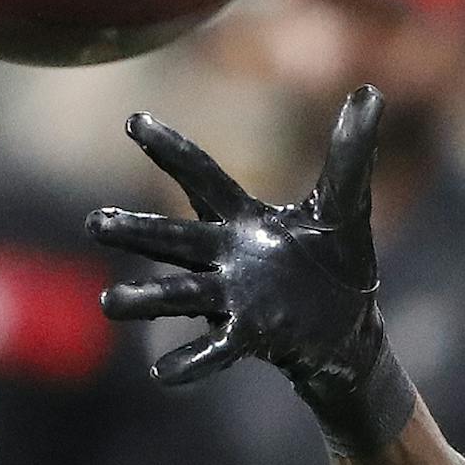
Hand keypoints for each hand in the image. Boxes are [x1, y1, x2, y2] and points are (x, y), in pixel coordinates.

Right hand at [88, 87, 416, 452]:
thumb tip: (370, 90)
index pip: (202, 177)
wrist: (347, 325)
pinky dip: (190, 360)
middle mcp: (226, 256)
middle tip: (94, 223)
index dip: (170, 150)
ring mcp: (233, 298)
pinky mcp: (249, 336)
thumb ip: (350, 151)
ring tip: (111, 303)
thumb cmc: (336, 257)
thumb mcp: (347, 202)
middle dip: (135, 231)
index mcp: (244, 219)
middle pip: (173, 239)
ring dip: (146, 298)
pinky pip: (214, 349)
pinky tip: (161, 374)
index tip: (134, 120)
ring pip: (179, 295)